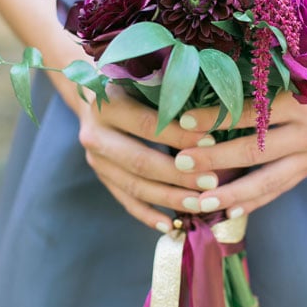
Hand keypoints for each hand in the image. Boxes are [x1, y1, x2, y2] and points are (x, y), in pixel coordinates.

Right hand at [76, 85, 221, 232]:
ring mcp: (94, 159)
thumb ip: (169, 96)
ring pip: (134, 185)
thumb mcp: (143, 80)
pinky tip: (171, 225)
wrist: (93, 94)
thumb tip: (213, 119)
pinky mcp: (101, 175)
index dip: (180, 136)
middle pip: (140, 161)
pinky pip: (125, 200)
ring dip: (169, 198)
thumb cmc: (131, 82)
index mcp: (106, 104)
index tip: (212, 142)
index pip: (148, 124)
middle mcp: (94, 134)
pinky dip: (148, 215)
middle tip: (211, 182)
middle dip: (178, 175)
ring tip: (200, 205)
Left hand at [172, 85, 306, 218]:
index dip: (216, 117)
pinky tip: (227, 212)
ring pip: (266, 180)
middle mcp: (306, 132)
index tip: (184, 121)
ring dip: (231, 193)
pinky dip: (252, 202)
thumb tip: (203, 89)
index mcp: (299, 101)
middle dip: (215, 159)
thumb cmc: (305, 80)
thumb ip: (252, 83)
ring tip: (201, 202)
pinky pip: (277, 191)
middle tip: (182, 163)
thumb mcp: (286, 75)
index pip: (250, 112)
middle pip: (255, 150)